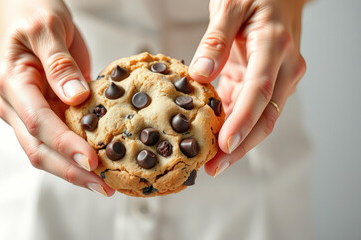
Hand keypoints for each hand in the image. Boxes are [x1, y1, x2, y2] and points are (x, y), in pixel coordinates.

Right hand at [0, 0, 113, 195]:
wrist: (26, 9)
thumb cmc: (34, 13)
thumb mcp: (47, 28)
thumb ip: (59, 63)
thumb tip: (76, 96)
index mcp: (13, 84)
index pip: (39, 123)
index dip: (65, 145)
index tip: (92, 160)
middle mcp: (17, 105)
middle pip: (40, 149)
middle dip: (72, 171)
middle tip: (105, 185)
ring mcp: (30, 113)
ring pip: (48, 153)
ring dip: (75, 171)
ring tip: (106, 183)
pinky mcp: (47, 113)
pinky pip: (60, 141)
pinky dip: (77, 156)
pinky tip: (100, 164)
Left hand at [189, 0, 307, 175]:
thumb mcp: (230, 6)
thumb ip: (215, 40)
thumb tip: (200, 73)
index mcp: (274, 47)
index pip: (260, 91)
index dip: (242, 121)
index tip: (224, 145)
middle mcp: (284, 68)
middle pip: (266, 116)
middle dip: (240, 146)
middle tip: (214, 167)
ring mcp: (279, 77)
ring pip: (262, 118)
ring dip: (238, 142)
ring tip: (212, 161)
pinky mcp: (267, 82)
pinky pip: (252, 108)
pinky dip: (235, 125)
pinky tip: (216, 138)